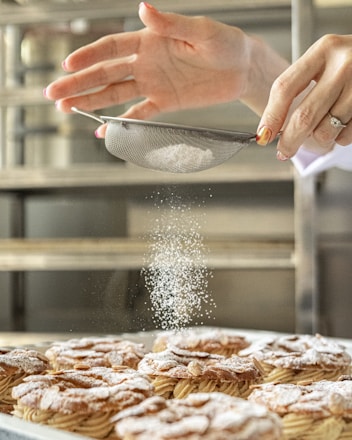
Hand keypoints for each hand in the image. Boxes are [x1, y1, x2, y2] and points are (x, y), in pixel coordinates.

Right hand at [45, 2, 255, 135]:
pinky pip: (138, 114)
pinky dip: (121, 122)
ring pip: (115, 94)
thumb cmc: (225, 43)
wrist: (241, 69)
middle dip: (78, 83)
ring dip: (90, 101)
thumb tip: (142, 8)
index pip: (112, 48)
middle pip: (105, 73)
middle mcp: (146, 63)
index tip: (67, 64)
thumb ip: (170, 23)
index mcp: (150, 41)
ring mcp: (154, 84)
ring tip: (66, 109)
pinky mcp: (165, 102)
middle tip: (53, 94)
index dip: (89, 55)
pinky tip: (102, 130)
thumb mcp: (200, 30)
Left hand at [257, 34, 351, 158]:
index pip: (285, 88)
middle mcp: (344, 64)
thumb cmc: (349, 64)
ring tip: (323, 127)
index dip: (271, 116)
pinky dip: (338, 138)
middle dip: (289, 141)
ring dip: (318, 138)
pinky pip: (345, 137)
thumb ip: (298, 87)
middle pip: (304, 116)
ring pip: (325, 131)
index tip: (263, 135)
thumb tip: (269, 129)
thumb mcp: (323, 62)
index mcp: (324, 50)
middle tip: (284, 151)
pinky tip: (341, 124)